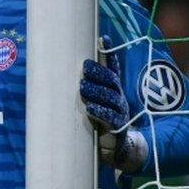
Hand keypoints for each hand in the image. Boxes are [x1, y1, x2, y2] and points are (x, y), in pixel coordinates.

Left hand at [80, 35, 146, 172]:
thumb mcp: (96, 104)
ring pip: (110, 99)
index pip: (113, 70)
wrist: (118, 150)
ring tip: (82, 86)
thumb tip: (68, 74)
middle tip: (85, 66)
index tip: (102, 38)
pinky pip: (109, 118)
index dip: (109, 54)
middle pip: (110, 82)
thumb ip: (88, 89)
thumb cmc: (103, 123)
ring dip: (95, 91)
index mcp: (114, 92)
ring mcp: (120, 113)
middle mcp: (119, 100)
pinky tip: (89, 108)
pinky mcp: (116, 129)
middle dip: (98, 73)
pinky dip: (99, 112)